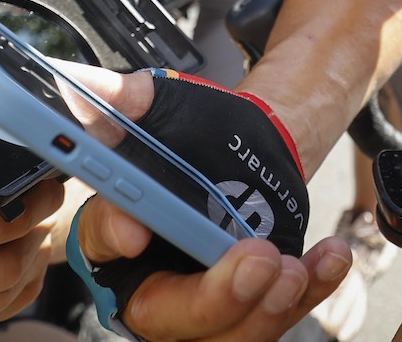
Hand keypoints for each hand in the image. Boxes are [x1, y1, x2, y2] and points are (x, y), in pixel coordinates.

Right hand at [62, 65, 350, 341]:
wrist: (249, 147)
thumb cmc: (193, 134)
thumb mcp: (155, 105)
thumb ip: (118, 99)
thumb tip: (73, 85)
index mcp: (111, 232)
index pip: (97, 245)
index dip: (112, 237)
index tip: (136, 228)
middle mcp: (150, 280)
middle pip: (163, 316)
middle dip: (212, 297)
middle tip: (256, 256)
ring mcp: (201, 304)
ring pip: (223, 336)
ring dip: (263, 308)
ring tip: (293, 267)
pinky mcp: (249, 308)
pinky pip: (276, 320)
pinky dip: (310, 293)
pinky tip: (328, 259)